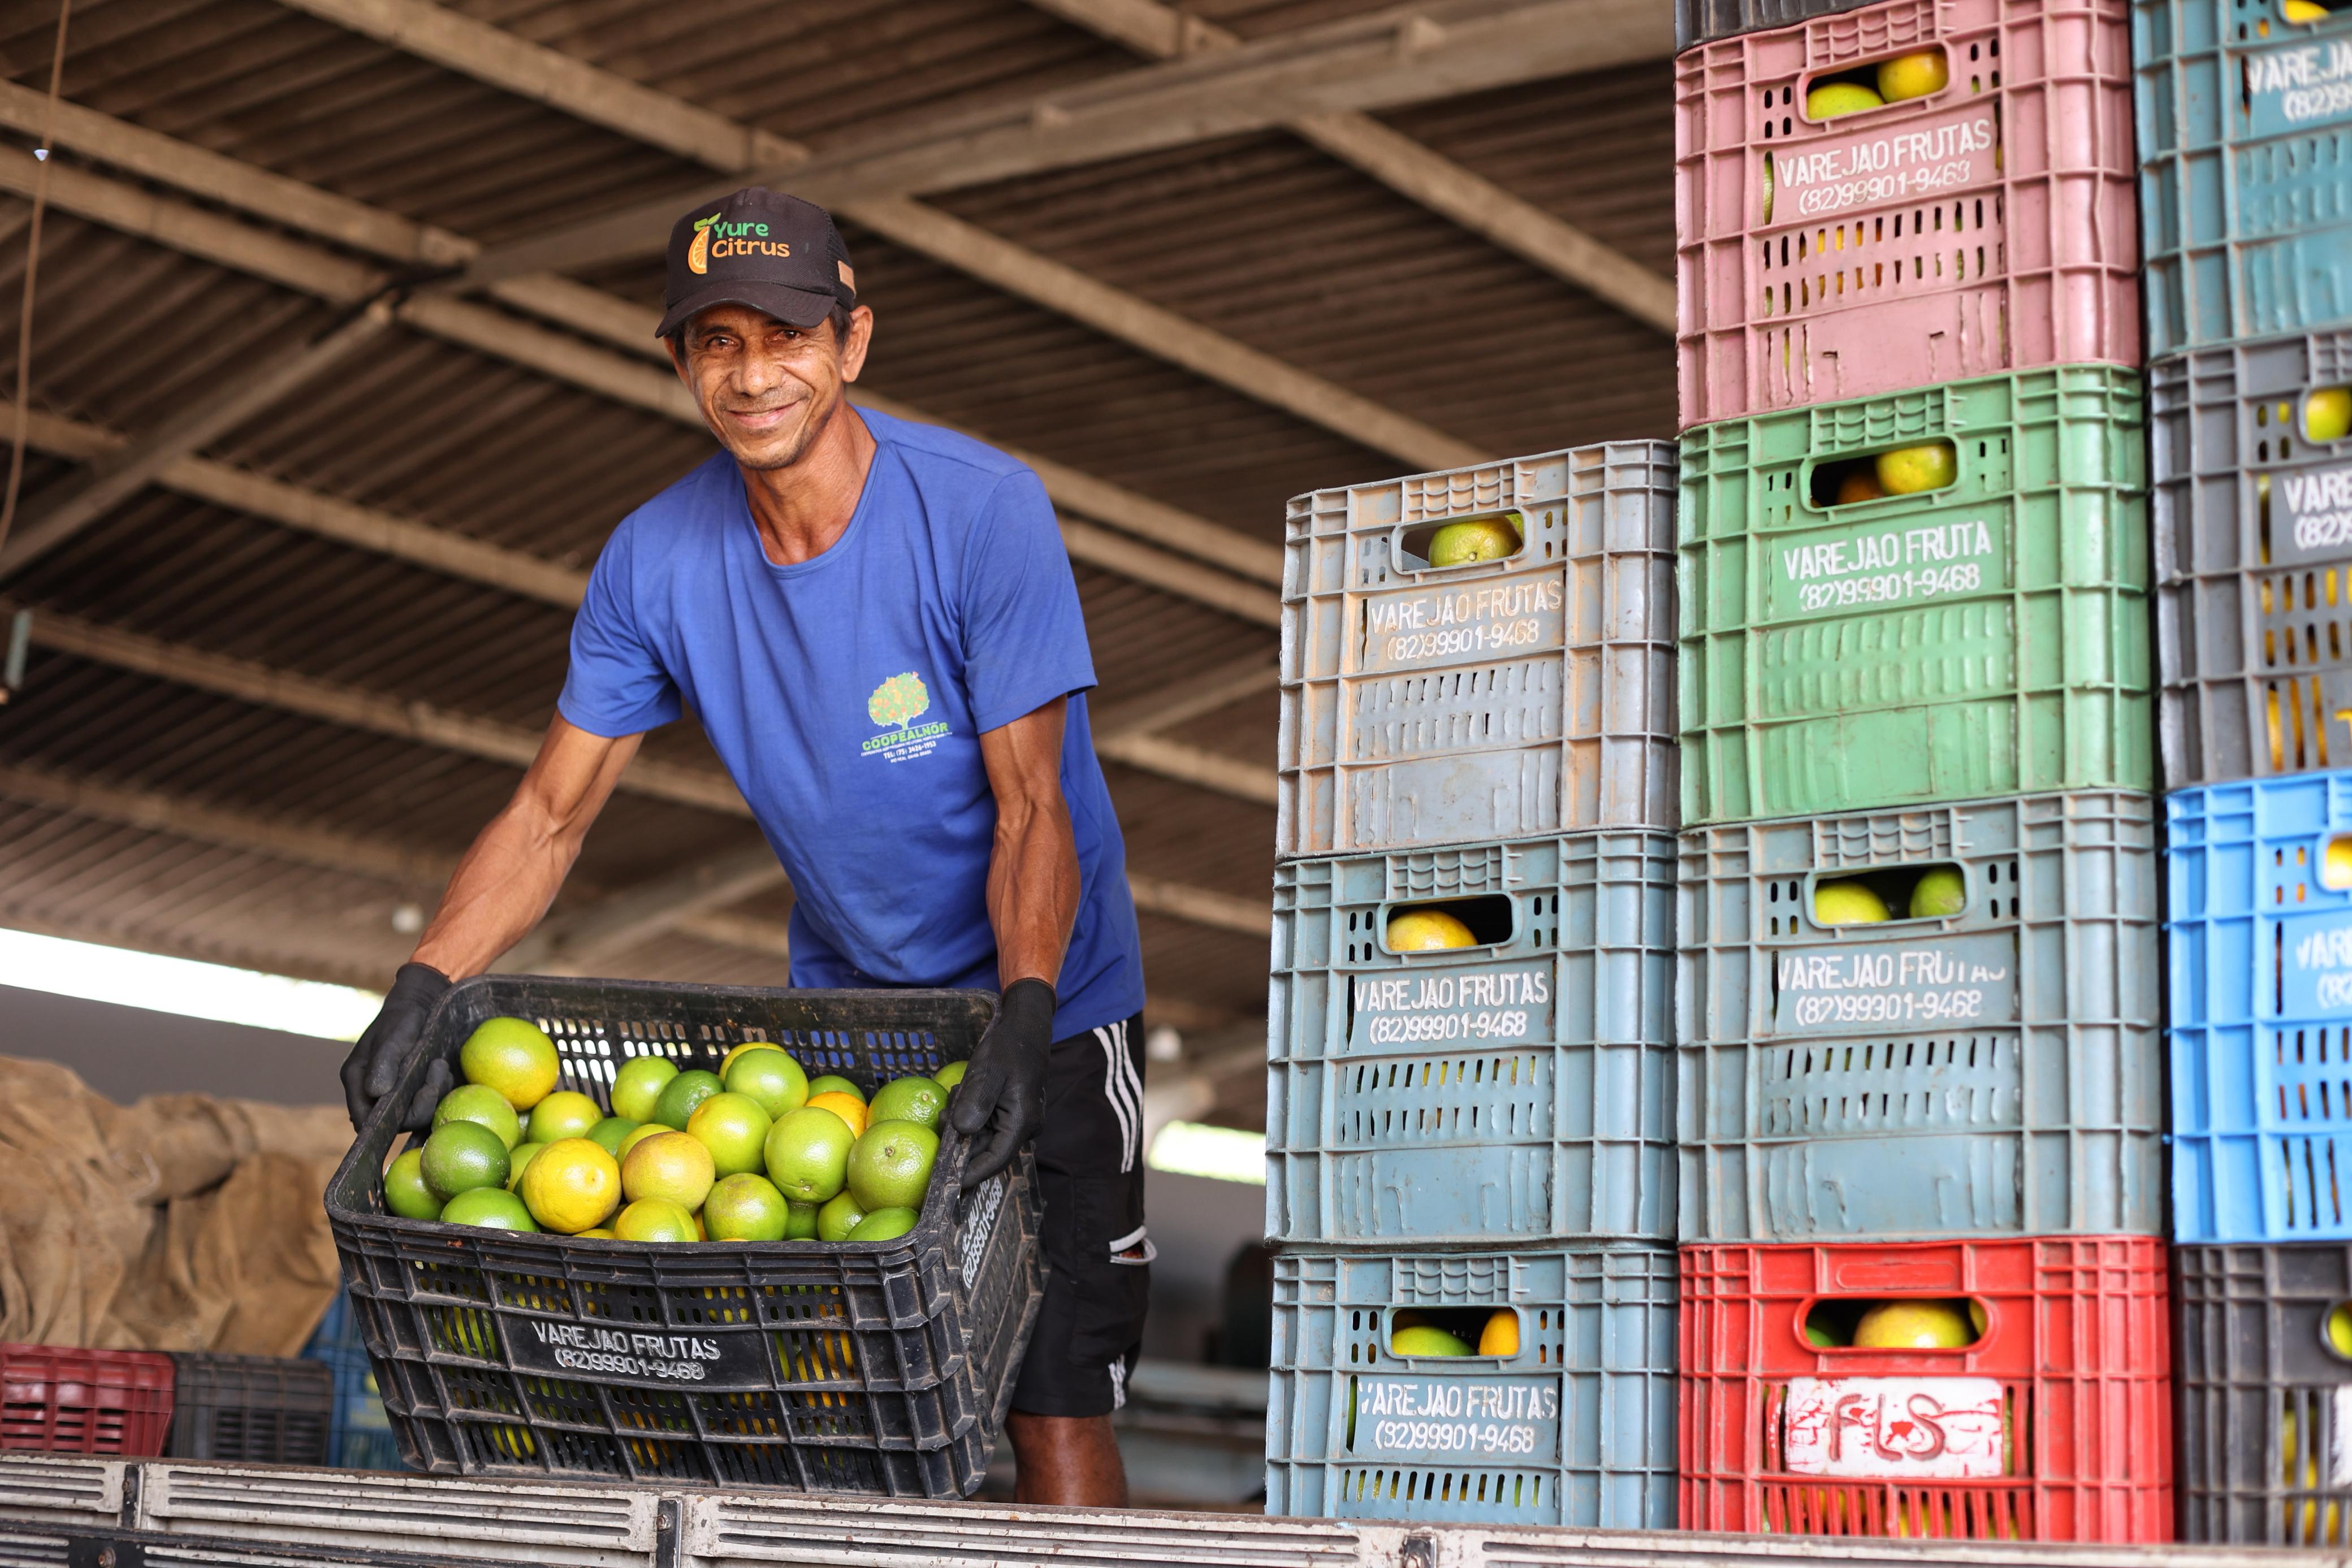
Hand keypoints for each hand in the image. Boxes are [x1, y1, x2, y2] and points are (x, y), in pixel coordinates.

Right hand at [341, 963, 453, 1133]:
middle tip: (435, 1080)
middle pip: (395, 1121)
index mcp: (358, 1082)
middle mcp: (374, 1094)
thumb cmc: (401, 1018)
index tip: (415, 1100)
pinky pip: (430, 1103)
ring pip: (416, 1114)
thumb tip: (377, 1092)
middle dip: (420, 1105)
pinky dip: (439, 1090)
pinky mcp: (416, 1091)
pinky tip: (443, 1069)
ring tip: (440, 1065)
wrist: (422, 1006)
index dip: (385, 1123)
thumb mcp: (392, 1036)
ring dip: (433, 1094)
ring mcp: (397, 1094)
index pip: (364, 1120)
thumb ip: (384, 1063)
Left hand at [948, 978, 1054, 1189]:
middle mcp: (1023, 1127)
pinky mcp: (1008, 1113)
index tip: (946, 1182)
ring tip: (957, 1094)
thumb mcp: (988, 1071)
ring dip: (962, 1123)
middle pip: (986, 1150)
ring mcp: (1016, 1121)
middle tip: (943, 1117)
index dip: (970, 1173)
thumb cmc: (1008, 1048)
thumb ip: (976, 1101)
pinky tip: (962, 1093)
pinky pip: (984, 1123)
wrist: (1025, 1029)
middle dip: (960, 1140)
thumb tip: (961, 1131)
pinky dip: (968, 1114)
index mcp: (1022, 1121)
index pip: (995, 1160)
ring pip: (982, 1136)